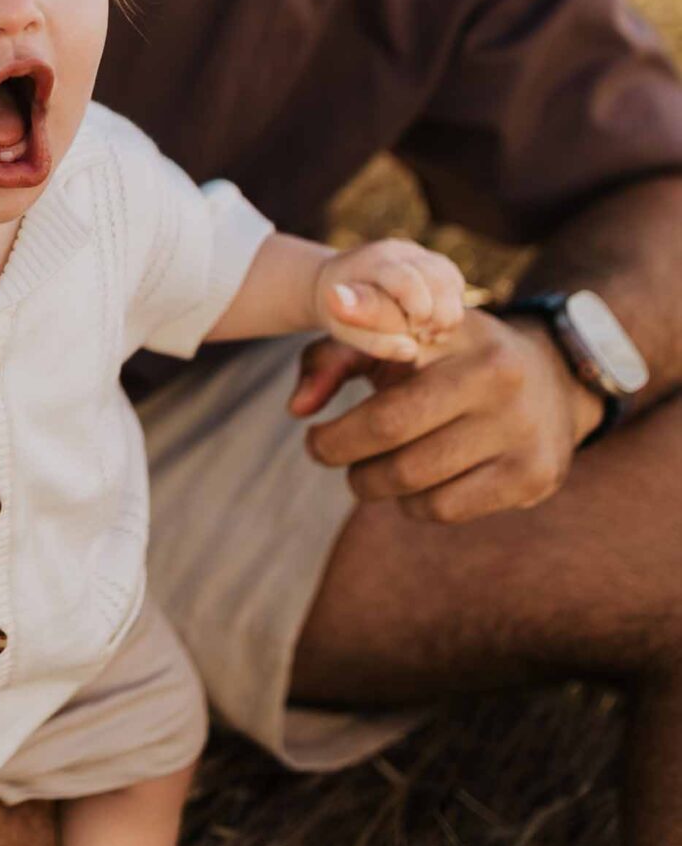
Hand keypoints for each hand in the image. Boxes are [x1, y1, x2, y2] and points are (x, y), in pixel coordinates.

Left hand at [288, 309, 604, 522]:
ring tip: (370, 468)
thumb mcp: (397, 335)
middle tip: (329, 454)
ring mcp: (525, 437)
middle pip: (399, 453)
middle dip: (347, 460)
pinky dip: (415, 504)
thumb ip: (335, 355)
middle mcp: (503, 390)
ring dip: (377, 485)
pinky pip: (449, 510)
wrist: (550, 374)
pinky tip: (412, 485)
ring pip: (420, 488)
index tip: (311, 438)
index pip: (387, 408)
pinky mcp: (535, 477)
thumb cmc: (447, 353)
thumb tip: (296, 408)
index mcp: (466, 345)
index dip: (336, 432)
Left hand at [313, 237, 466, 362]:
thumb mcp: (345, 328)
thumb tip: (411, 350)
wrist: (337, 278)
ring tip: (426, 333)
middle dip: (438, 316)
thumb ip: (374, 341)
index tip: (413, 331)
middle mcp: (401, 251)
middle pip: (439, 280)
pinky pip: (456, 283)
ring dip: (448, 314)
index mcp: (375, 261)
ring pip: (452, 281)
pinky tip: (432, 323)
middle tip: (421, 336)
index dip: (419, 311)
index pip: (408, 281)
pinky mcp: (434, 262)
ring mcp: (420, 253)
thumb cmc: (339, 309)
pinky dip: (451, 307)